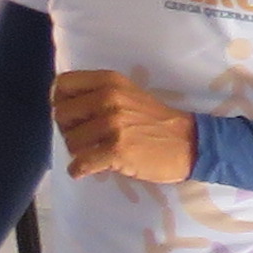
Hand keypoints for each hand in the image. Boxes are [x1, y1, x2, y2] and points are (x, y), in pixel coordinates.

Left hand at [51, 69, 195, 184]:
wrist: (190, 144)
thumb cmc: (157, 121)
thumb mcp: (128, 94)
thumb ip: (98, 94)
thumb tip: (63, 109)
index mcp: (110, 82)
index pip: (63, 85)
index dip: (62, 101)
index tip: (74, 115)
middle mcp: (109, 99)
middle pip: (62, 115)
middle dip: (69, 129)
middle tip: (86, 138)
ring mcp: (113, 125)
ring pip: (70, 142)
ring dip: (79, 152)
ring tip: (96, 153)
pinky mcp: (117, 151)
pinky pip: (80, 164)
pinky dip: (80, 170)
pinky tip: (90, 170)